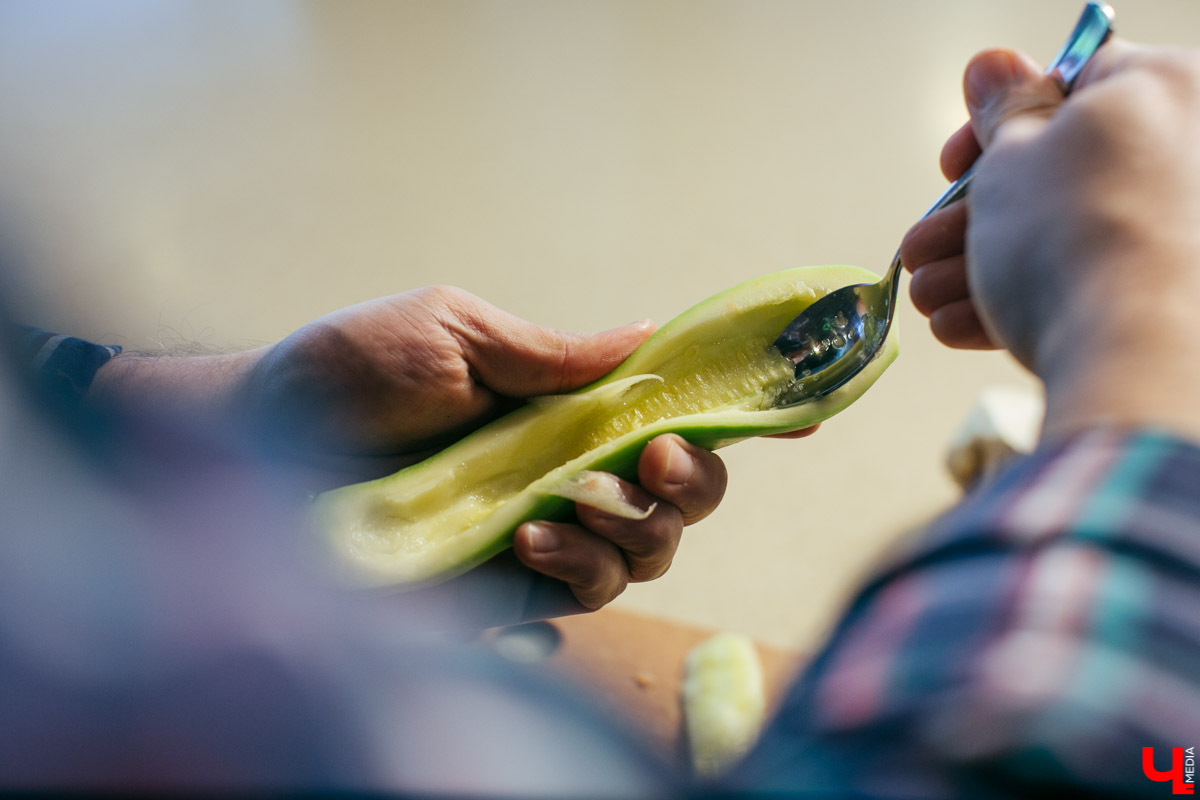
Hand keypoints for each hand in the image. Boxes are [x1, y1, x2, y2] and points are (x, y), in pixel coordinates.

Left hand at [247, 286, 751, 608]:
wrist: (264, 444)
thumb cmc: (351, 375)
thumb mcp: (456, 333)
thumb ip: (552, 352)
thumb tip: (646, 334)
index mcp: (562, 409)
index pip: (667, 414)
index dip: (732, 417)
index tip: (797, 416)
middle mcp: (566, 473)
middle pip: (683, 496)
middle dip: (692, 482)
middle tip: (652, 459)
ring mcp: (543, 535)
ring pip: (649, 551)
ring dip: (631, 524)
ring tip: (560, 502)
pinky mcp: (508, 590)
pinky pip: (585, 595)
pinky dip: (579, 565)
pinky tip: (530, 538)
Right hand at [900, 41, 1199, 438]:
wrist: (1133, 352)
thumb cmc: (1075, 234)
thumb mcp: (1010, 156)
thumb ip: (1001, 111)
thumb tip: (992, 67)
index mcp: (1167, 88)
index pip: (1072, 86)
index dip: (995, 125)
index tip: (951, 165)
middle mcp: (1190, 154)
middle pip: (1060, 175)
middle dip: (972, 218)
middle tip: (923, 246)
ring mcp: (1184, 231)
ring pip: (1067, 238)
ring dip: (979, 268)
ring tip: (927, 296)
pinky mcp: (1173, 298)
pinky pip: (1090, 286)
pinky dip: (1024, 303)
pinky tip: (961, 325)